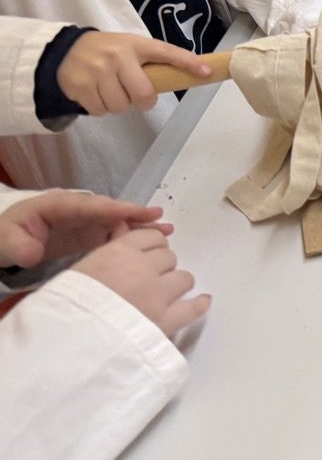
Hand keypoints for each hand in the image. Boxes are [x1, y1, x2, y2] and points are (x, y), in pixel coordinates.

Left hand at [0, 191, 168, 268]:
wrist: (4, 247)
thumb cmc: (5, 239)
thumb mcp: (5, 241)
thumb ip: (19, 246)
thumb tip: (34, 254)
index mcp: (55, 205)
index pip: (87, 205)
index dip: (111, 208)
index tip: (134, 212)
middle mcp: (76, 210)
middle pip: (108, 210)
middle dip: (134, 214)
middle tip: (159, 218)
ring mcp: (83, 223)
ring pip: (115, 222)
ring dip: (140, 225)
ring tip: (166, 229)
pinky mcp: (88, 236)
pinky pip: (113, 235)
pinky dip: (132, 237)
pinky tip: (152, 241)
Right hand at [58, 31, 210, 116]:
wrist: (65, 49)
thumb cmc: (108, 51)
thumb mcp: (131, 47)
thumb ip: (151, 61)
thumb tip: (184, 77)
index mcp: (136, 45)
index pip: (167, 52)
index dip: (188, 63)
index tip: (206, 72)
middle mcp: (119, 56)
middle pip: (143, 94)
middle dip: (144, 102)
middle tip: (138, 97)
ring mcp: (98, 71)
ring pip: (121, 106)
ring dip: (119, 105)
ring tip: (112, 90)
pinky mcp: (81, 86)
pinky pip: (101, 110)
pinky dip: (101, 108)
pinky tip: (96, 93)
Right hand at [71, 228, 209, 340]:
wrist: (66, 344)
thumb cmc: (64, 308)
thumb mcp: (78, 271)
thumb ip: (107, 249)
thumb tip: (123, 225)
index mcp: (119, 252)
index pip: (151, 238)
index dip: (150, 247)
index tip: (146, 257)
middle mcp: (144, 268)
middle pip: (168, 258)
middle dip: (160, 267)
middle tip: (148, 281)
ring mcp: (158, 294)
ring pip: (183, 278)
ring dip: (175, 285)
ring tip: (164, 295)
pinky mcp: (167, 321)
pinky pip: (194, 307)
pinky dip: (199, 304)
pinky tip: (202, 301)